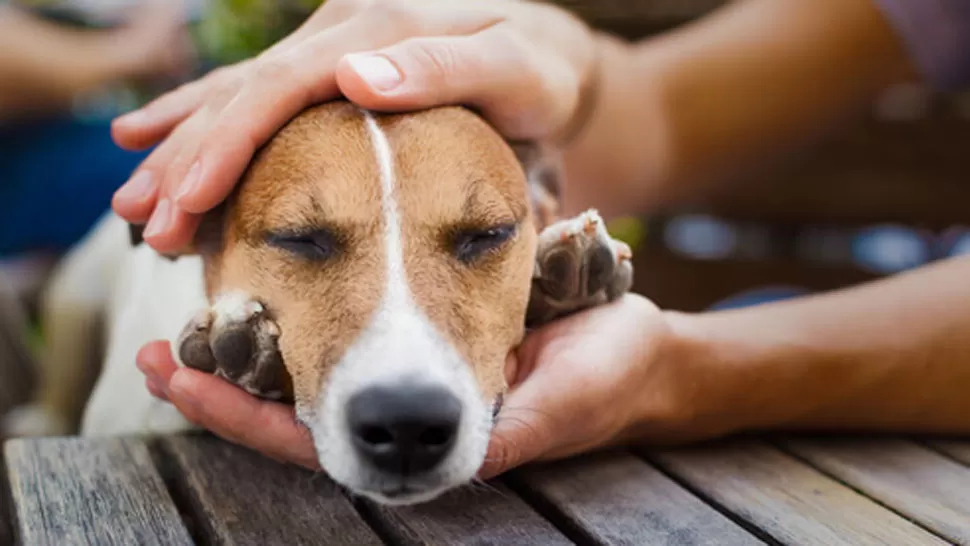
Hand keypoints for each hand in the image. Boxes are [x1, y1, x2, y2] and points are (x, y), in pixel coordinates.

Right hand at [110, 0, 597, 252]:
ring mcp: (331, 51)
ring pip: (237, 98)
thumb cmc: (539, 72)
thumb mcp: (512, 67)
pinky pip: (258, 101)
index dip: (227, 142)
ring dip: (182, 150)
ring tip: (134, 205)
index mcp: (376, 28)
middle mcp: (340, 34)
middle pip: (243, 94)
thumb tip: (357, 77)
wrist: (550, 57)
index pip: (281, 86)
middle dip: (187, 160)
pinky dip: (206, 127)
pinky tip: (158, 144)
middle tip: (142, 223)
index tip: (187, 200)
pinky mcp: (333, 74)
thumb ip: (442, 67)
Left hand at [137, 294, 699, 476]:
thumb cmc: (607, 375)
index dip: (252, 418)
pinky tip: (261, 278)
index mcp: (433, 436)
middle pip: (297, 411)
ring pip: (315, 371)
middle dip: (225, 388)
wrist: (637, 354)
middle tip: (156, 354)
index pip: (322, 441)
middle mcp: (411, 411)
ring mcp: (415, 376)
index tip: (183, 378)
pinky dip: (301, 309)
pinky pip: (351, 329)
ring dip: (248, 349)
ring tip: (187, 316)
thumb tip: (441, 450)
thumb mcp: (558, 401)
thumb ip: (504, 427)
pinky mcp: (427, 334)